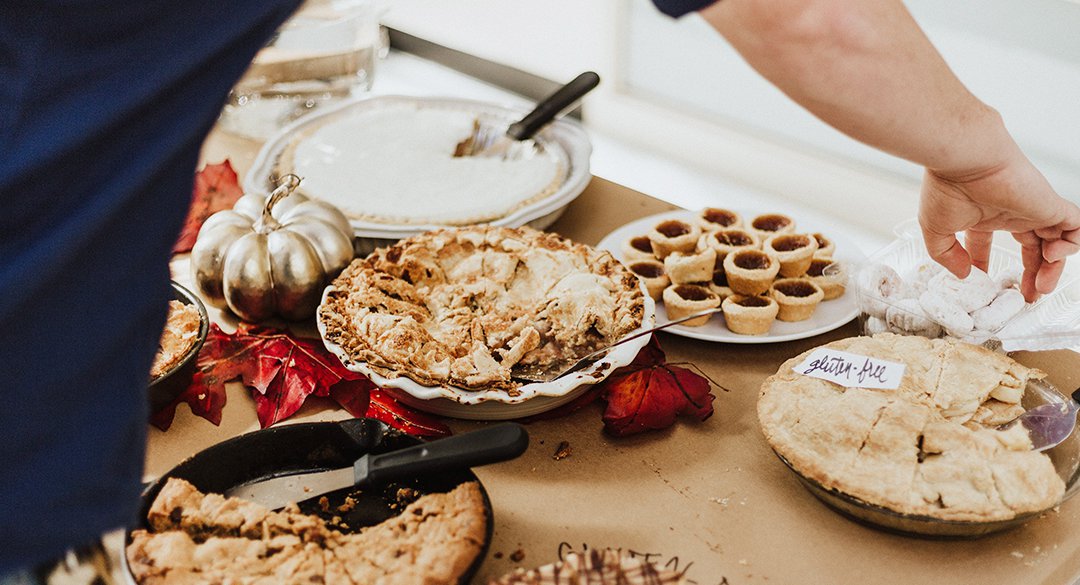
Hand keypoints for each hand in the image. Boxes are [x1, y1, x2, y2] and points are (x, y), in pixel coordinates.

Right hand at [919, 152, 1079, 301]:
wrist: (966, 159)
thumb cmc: (947, 184)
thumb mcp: (934, 229)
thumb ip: (946, 254)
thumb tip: (963, 274)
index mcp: (983, 216)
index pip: (989, 244)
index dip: (987, 265)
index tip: (983, 283)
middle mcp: (1011, 213)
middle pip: (1032, 248)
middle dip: (1033, 274)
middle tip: (1027, 296)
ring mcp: (1033, 210)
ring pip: (1056, 242)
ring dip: (1053, 268)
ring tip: (1040, 287)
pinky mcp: (1050, 206)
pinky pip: (1075, 228)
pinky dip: (1071, 246)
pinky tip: (1052, 255)